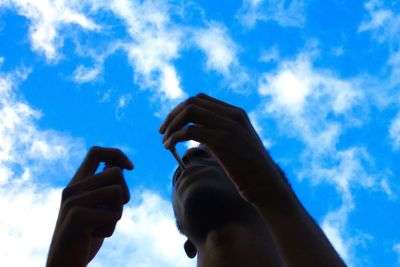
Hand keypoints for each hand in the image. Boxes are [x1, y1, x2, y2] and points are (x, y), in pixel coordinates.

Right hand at [46, 146, 133, 266]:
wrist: (64, 264)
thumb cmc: (86, 236)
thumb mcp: (97, 208)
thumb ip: (104, 188)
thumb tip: (119, 166)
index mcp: (77, 182)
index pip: (96, 152)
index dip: (117, 154)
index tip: (131, 168)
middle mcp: (72, 188)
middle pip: (116, 172)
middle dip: (124, 195)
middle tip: (111, 214)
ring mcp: (73, 201)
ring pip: (117, 191)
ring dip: (117, 213)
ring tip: (101, 225)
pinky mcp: (76, 216)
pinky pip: (112, 214)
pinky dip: (110, 229)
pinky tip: (93, 236)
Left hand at [159, 93, 287, 204]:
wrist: (267, 186)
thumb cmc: (249, 170)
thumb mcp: (236, 144)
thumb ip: (218, 134)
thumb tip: (194, 133)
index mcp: (236, 113)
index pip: (200, 99)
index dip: (181, 109)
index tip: (171, 124)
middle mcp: (233, 115)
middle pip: (192, 102)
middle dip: (172, 115)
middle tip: (162, 132)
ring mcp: (228, 126)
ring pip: (189, 112)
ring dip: (172, 125)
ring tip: (165, 142)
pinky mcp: (222, 141)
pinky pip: (189, 131)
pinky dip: (175, 137)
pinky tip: (170, 147)